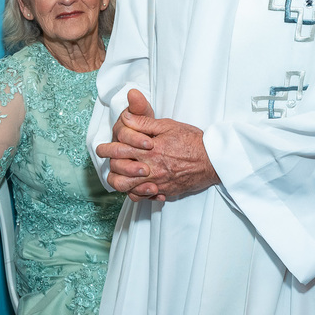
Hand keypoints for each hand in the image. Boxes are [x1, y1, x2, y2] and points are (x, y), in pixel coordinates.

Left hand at [95, 89, 218, 200]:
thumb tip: (125, 117)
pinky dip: (136, 193)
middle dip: (109, 165)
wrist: (213, 160)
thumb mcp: (167, 125)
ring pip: (128, 189)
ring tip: (118, 174)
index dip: (106, 149)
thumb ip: (144, 122)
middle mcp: (151, 169)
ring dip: (120, 181)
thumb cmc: (192, 140)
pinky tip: (135, 185)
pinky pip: (143, 198)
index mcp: (149, 151)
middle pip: (119, 173)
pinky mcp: (165, 192)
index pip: (119, 151)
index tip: (101, 148)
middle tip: (106, 161)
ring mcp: (157, 183)